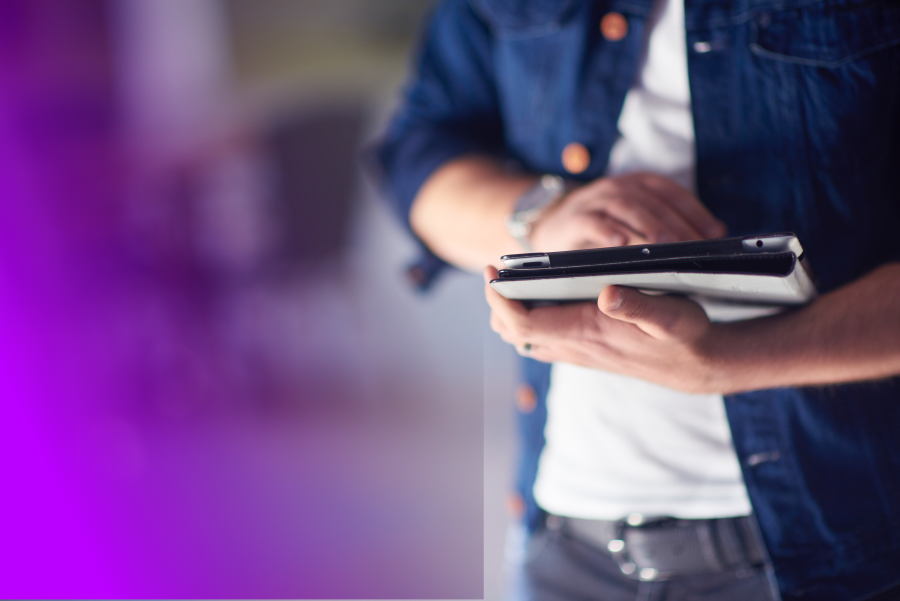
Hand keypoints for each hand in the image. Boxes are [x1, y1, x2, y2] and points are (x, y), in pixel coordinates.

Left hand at [484, 266, 723, 392]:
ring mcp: (577, 351)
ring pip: (524, 339)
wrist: (698, 365)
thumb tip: (607, 294)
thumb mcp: (671, 315)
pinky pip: (541, 339)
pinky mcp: (583, 350)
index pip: (523, 324)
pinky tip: (539, 296)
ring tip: (512, 281)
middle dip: (498, 304)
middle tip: (498, 273)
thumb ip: (639, 305)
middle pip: (512, 333)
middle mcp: (574, 346)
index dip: (500, 300)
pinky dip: (529, 318)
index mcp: (586, 333)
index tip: (492, 272)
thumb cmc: (685, 336)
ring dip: (510, 312)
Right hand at [529, 172, 725, 251]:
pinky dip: (607, 231)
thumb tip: (712, 236)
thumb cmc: (603, 226)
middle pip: (652, 201)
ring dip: (647, 225)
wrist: (552, 225)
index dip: (695, 211)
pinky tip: (621, 243)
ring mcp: (595, 201)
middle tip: (693, 245)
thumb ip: (666, 224)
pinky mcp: (574, 218)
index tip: (715, 233)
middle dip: (675, 223)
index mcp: (638, 184)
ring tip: (664, 245)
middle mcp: (618, 187)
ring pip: (626, 207)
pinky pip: (592, 222)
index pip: (672, 192)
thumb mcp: (635, 221)